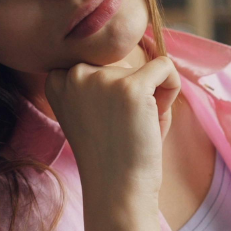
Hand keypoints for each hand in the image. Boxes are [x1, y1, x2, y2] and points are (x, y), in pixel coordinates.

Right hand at [45, 56, 180, 199]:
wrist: (118, 188)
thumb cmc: (116, 151)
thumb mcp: (101, 107)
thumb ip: (113, 76)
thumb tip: (152, 42)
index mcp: (58, 80)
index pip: (102, 62)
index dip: (114, 89)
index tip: (105, 118)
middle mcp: (75, 74)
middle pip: (126, 64)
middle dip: (135, 91)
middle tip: (124, 126)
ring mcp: (101, 79)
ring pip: (147, 67)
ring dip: (153, 95)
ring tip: (137, 126)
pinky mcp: (130, 87)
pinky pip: (166, 67)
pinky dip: (172, 88)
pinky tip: (156, 116)